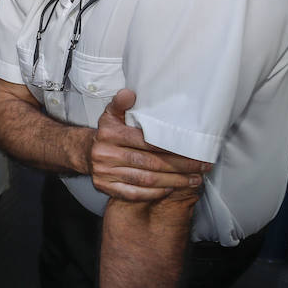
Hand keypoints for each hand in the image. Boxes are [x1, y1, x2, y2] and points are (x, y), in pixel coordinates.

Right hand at [89, 89, 208, 201]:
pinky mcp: (105, 187)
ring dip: (173, 181)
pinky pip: (134, 193)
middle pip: (150, 163)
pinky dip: (154, 193)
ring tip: (193, 180)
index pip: (146, 142)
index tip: (193, 151)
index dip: (172, 148)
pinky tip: (170, 189)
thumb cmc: (108, 133)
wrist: (86, 153)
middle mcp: (105, 154)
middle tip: (201, 167)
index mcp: (109, 134)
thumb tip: (130, 93)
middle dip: (179, 166)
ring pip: (145, 180)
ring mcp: (104, 173)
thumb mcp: (111, 114)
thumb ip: (121, 103)